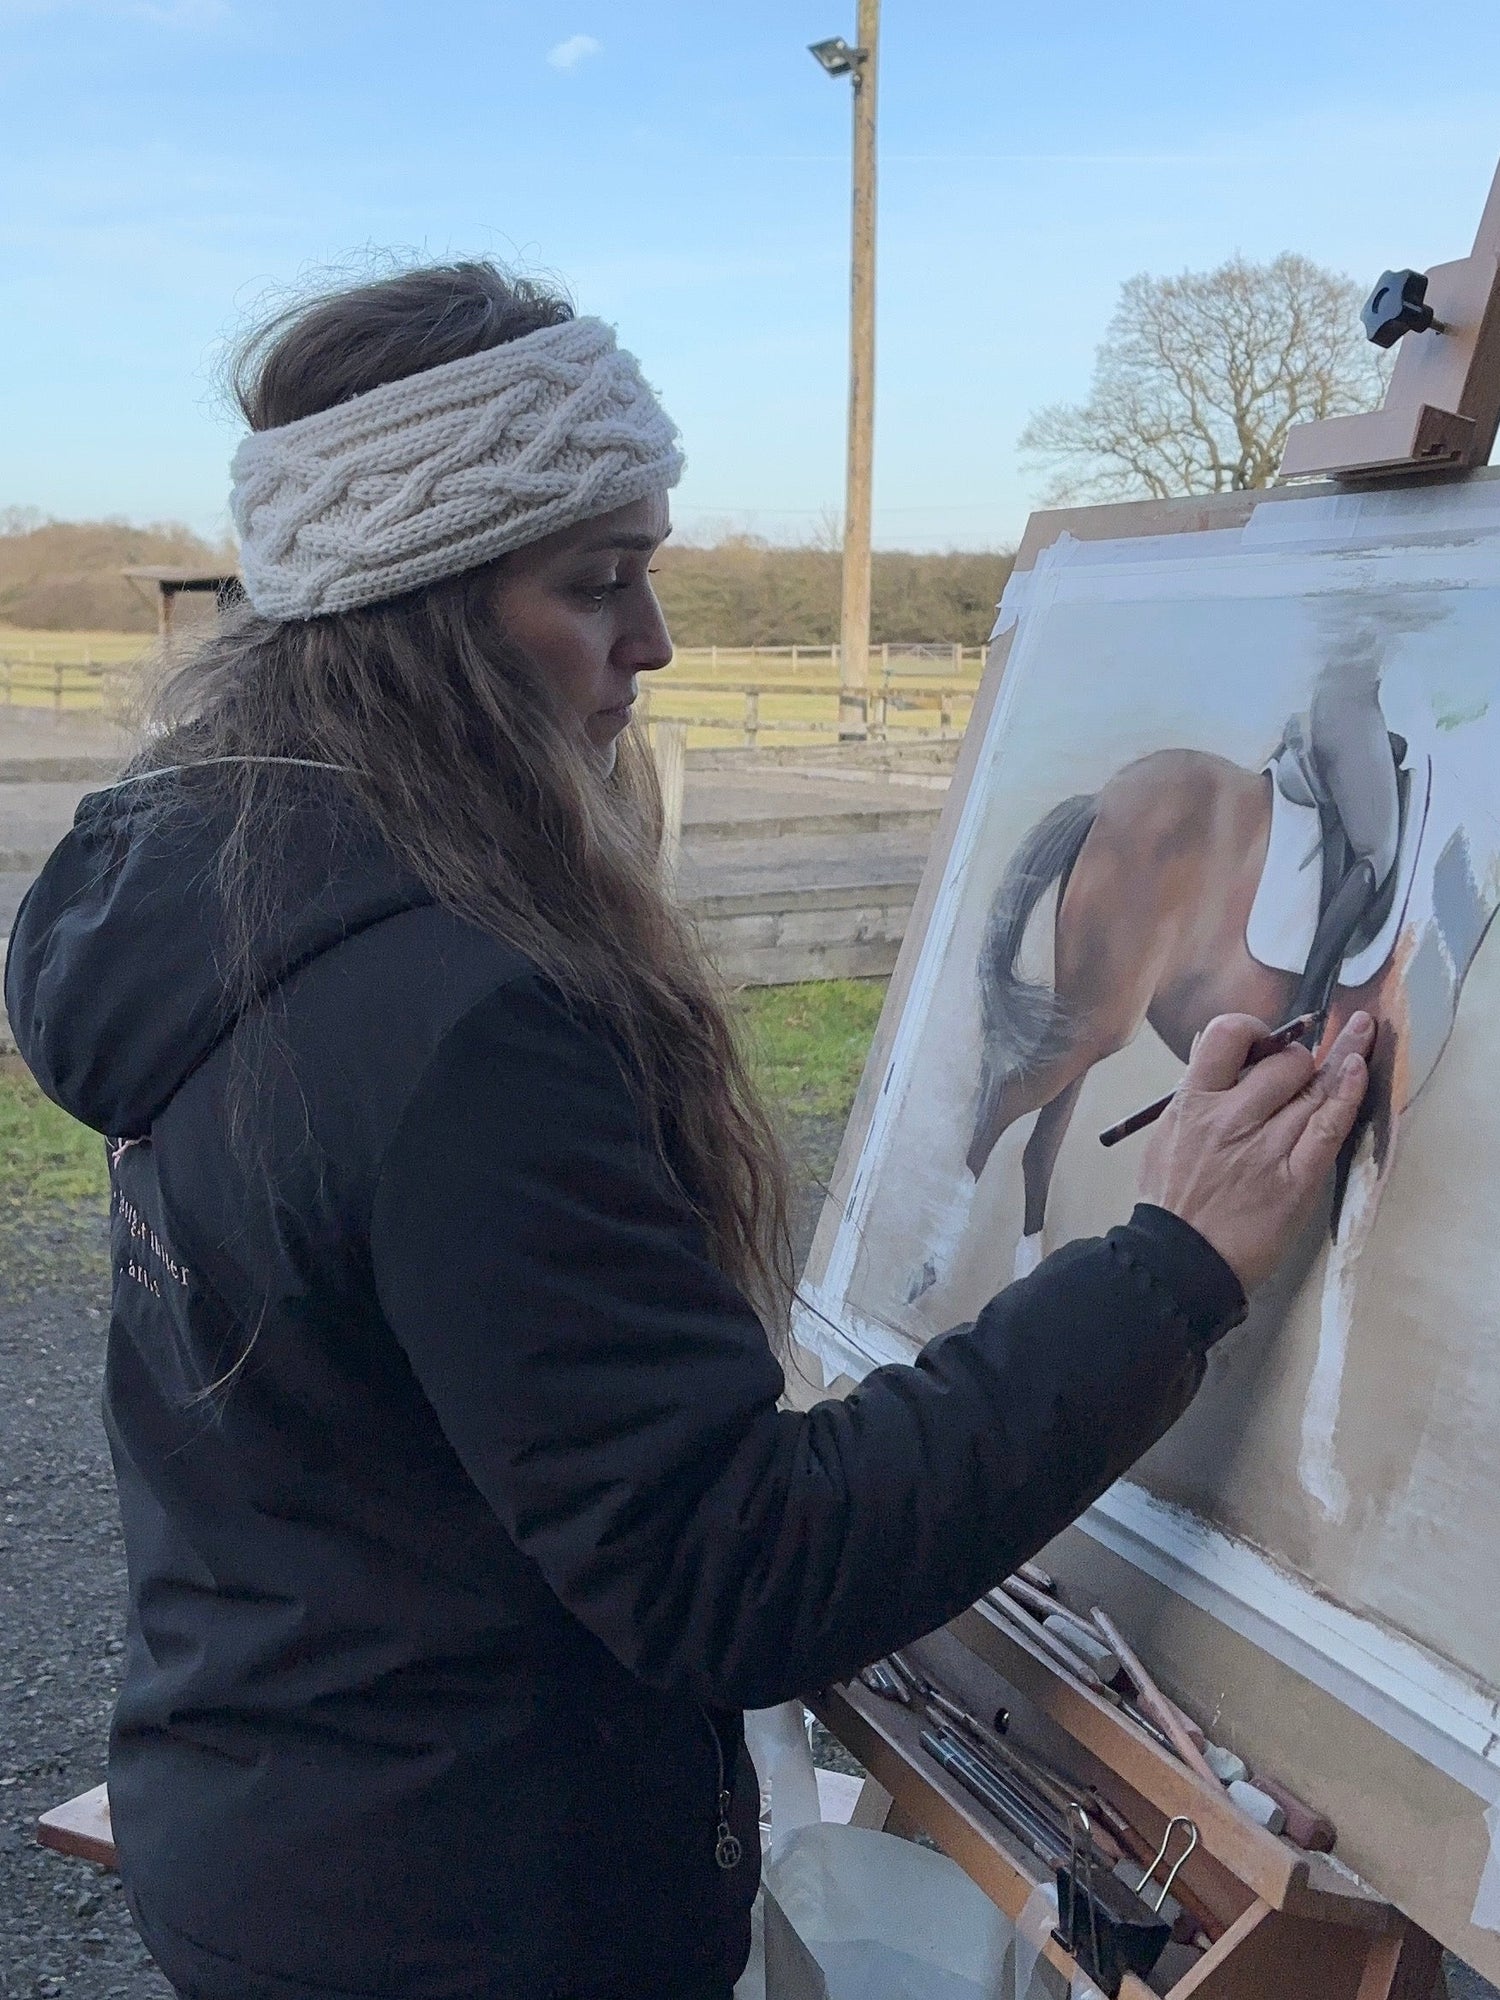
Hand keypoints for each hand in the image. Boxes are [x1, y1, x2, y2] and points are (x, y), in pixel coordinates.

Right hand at [1138, 1011, 1374, 1292]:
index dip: (1253, 1028)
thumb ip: (1192, 1093)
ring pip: (1313, 1088)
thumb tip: (1211, 1048)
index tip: (1265, 1038)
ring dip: (1341, 1060)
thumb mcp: (1166, 1135)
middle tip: (1300, 1071)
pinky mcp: (1296, 1179)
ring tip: (1360, 1035)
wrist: (1180, 1260)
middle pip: (1283, 1061)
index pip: (1226, 1035)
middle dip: (1298, 1057)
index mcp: (1192, 1102)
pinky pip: (1329, 1126)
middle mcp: (1230, 1118)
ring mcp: (1265, 1148)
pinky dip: (1347, 1094)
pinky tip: (1358, 1068)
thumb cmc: (1171, 1200)